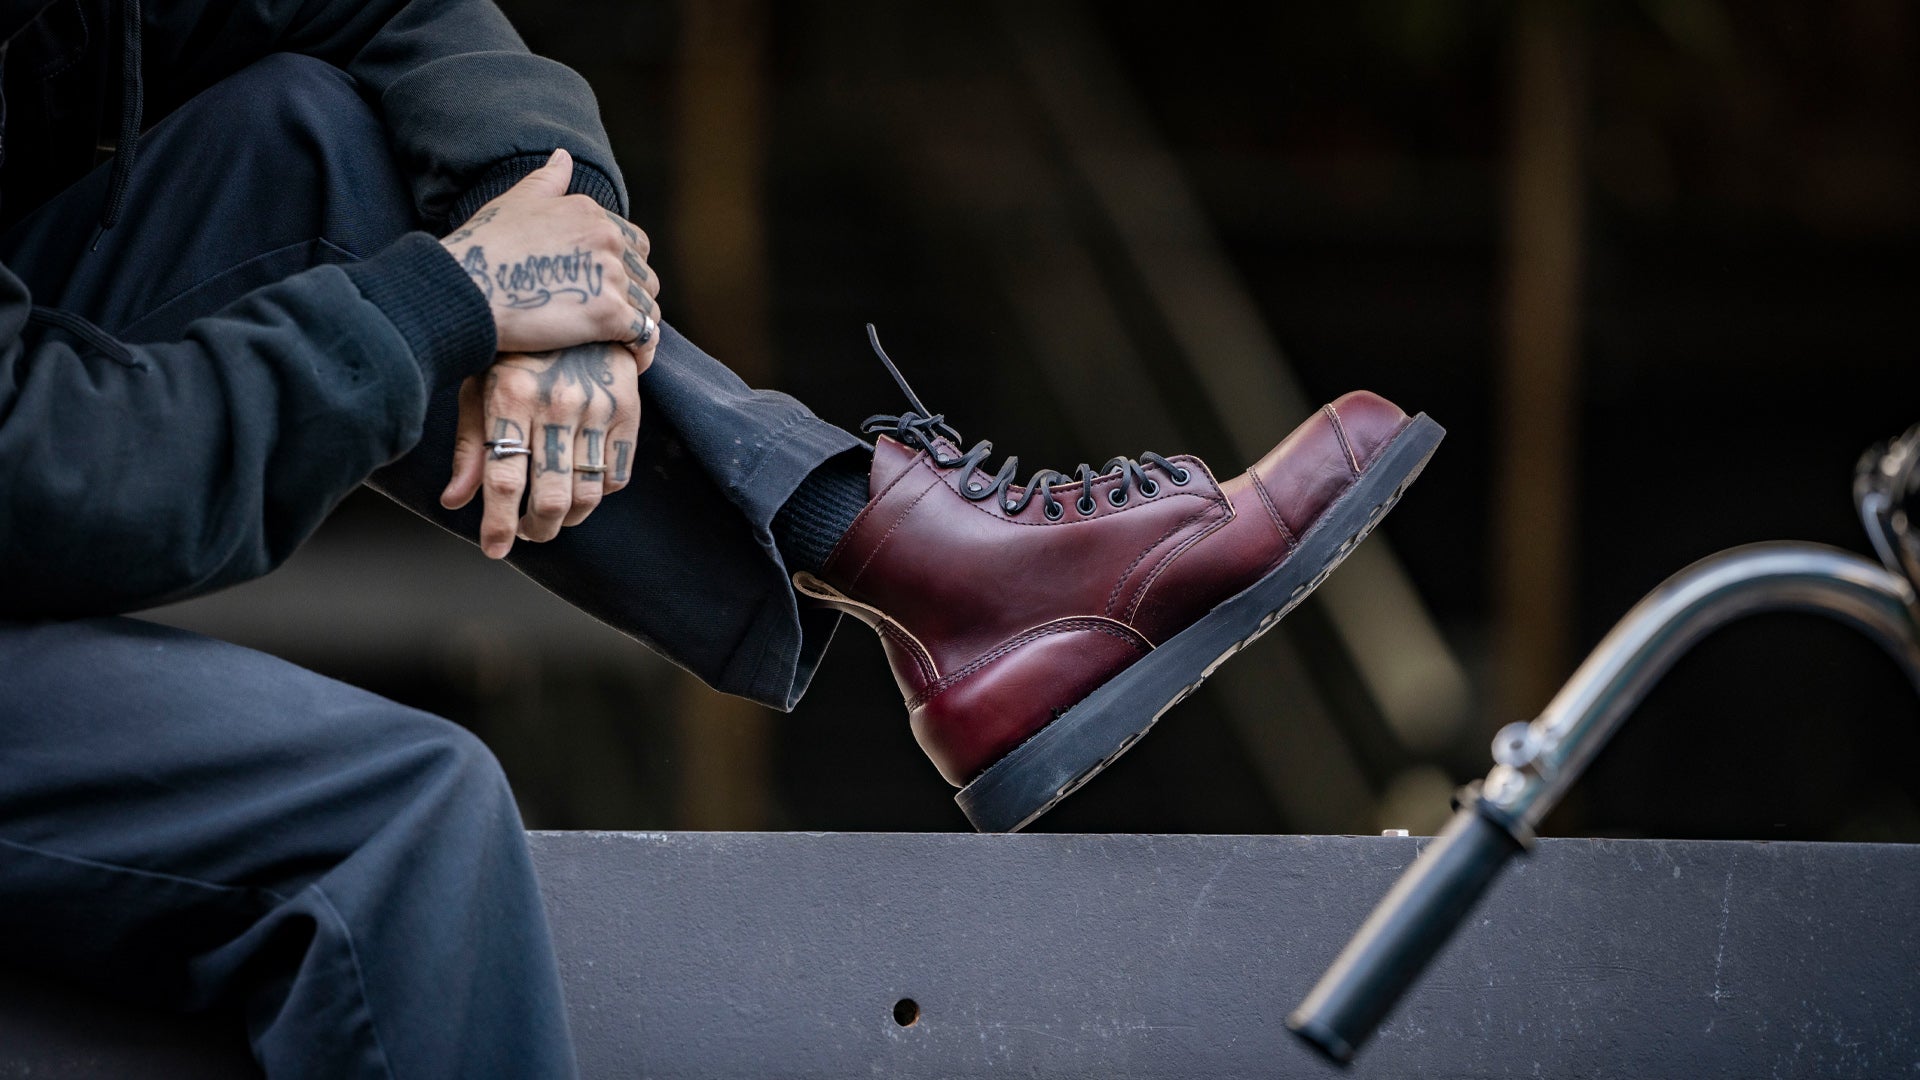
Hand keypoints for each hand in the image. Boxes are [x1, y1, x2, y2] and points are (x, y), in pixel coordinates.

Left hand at [440, 343, 641, 558]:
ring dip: (567, 518)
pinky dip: (598, 492)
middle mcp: (557, 403)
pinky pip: (617, 475)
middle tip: (527, 533)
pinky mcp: (628, 407)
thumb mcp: (479, 383)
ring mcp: (598, 406)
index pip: (505, 479)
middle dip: (536, 529)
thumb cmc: (512, 346)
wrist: (572, 292)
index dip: (499, 524)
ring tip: (551, 515)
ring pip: (587, 493)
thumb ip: (469, 444)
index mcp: (511, 396)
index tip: (495, 550)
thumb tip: (453, 503)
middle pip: (551, 497)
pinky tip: (579, 483)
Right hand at [441, 149, 662, 369]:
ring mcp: (611, 275)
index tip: (603, 291)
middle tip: (610, 323)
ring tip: (621, 346)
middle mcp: (608, 238)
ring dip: (638, 325)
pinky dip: (640, 350)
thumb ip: (548, 180)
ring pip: (648, 306)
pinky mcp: (609, 314)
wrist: (465, 287)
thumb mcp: (515, 201)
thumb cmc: (484, 247)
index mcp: (592, 213)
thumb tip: (564, 155)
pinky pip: (643, 335)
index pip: (633, 243)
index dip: (624, 270)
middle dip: (633, 298)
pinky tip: (628, 360)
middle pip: (645, 275)